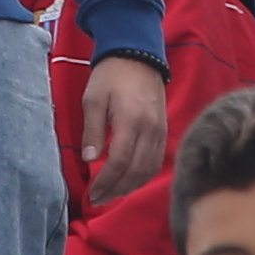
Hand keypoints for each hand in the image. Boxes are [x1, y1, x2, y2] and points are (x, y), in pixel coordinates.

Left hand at [81, 54, 169, 204]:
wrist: (138, 55)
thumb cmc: (111, 75)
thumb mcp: (93, 99)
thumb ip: (92, 131)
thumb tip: (90, 160)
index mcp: (131, 120)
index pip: (119, 162)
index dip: (105, 182)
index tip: (92, 193)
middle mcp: (150, 129)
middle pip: (136, 170)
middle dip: (116, 189)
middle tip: (98, 199)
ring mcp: (160, 130)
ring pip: (149, 169)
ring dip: (131, 186)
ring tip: (112, 194)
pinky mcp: (164, 129)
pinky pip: (156, 160)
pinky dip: (144, 175)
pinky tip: (130, 180)